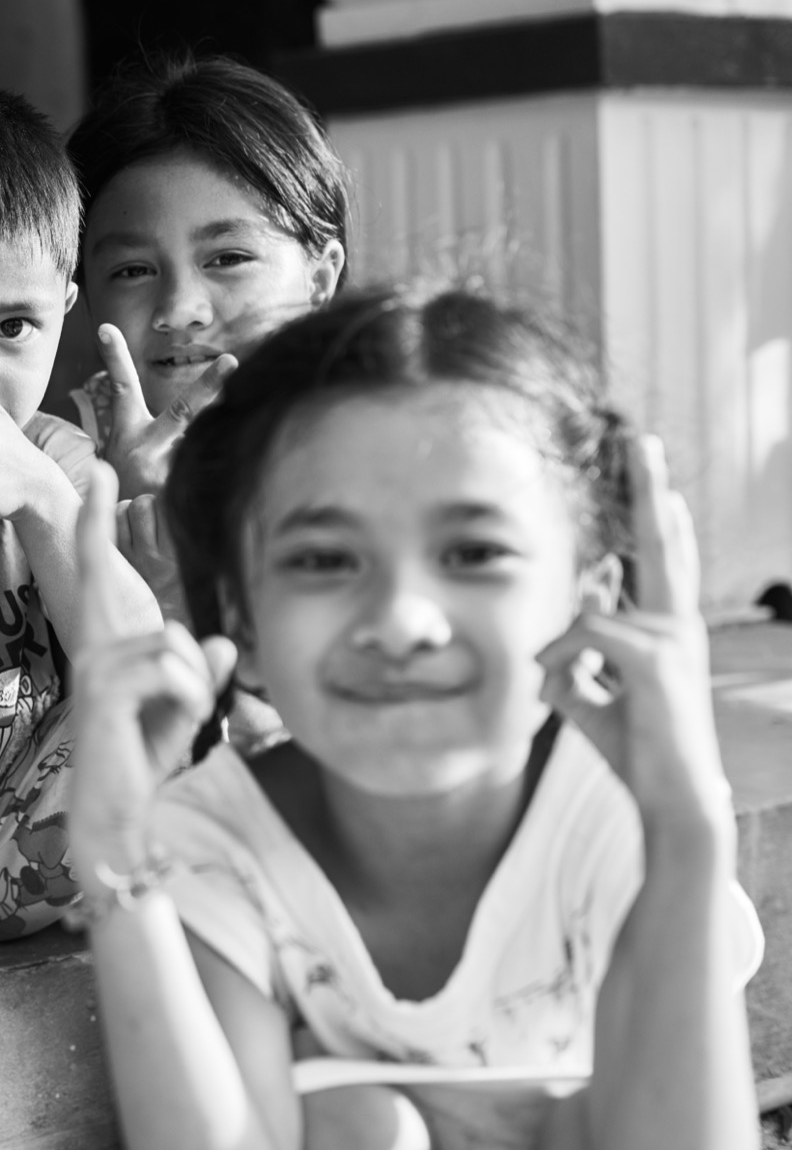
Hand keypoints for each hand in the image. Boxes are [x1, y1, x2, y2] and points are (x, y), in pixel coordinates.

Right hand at [69, 461, 234, 867]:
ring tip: (182, 718)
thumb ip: (199, 678)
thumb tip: (222, 646)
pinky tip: (177, 726)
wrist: (117, 820)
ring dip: (196, 685)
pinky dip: (192, 699)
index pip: (99, 578)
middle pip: (108, 575)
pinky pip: (171, 669)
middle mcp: (93, 650)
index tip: (101, 475)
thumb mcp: (181, 715)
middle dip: (96, 524)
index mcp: (107, 649)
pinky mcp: (102, 694)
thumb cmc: (142, 767)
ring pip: (173, 641)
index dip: (97, 527)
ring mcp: (93, 669)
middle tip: (100, 473)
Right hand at [93, 322, 235, 499]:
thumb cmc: (126, 500)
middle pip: (183, 410)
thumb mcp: (123, 469)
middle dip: (210, 385)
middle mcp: (146, 450)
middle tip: (233, 360)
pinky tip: (226, 509)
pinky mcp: (174, 499)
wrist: (118, 551)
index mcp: (129, 438)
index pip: (121, 389)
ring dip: (218, 458)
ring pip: (201, 453)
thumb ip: (153, 445)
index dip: (114, 357)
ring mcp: (160, 474)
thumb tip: (181, 423)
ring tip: (230, 443)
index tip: (106, 328)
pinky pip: (206, 486)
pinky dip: (217, 494)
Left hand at [537, 437, 730, 829]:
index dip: (657, 518)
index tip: (656, 480)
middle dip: (649, 490)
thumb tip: (569, 620)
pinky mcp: (657, 659)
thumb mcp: (593, 693)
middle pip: (662, 544)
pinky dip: (561, 661)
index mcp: (669, 629)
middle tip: (642, 440)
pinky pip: (584, 636)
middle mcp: (679, 624)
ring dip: (560, 657)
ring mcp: (674, 639)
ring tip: (559, 689)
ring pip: (588, 616)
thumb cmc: (634, 749)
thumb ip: (579, 654)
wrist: (671, 797)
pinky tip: (558, 687)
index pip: (663, 560)